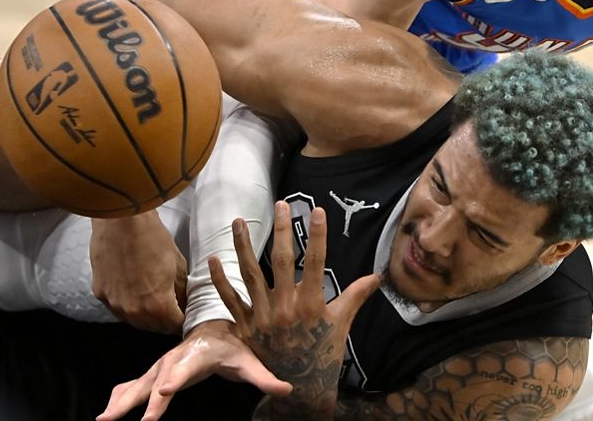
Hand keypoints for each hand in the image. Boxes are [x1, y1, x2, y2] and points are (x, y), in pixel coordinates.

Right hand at [90, 211, 187, 333]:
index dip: (182, 320)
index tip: (185, 314)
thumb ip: (181, 291)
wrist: (121, 220)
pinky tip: (134, 290)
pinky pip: (117, 308)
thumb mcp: (177, 265)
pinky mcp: (100, 293)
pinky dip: (128, 304)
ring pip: (134, 321)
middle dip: (165, 320)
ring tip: (153, 299)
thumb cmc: (152, 238)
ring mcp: (114, 304)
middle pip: (153, 327)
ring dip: (145, 315)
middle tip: (171, 307)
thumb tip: (183, 302)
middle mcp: (134, 311)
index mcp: (157, 305)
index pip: (174, 326)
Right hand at [96, 319, 290, 420]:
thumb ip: (265, 377)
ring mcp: (162, 366)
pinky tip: (106, 411)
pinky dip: (120, 396)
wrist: (215, 327)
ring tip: (104, 418)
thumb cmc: (232, 346)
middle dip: (142, 399)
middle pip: (156, 380)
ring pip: (139, 383)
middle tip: (127, 417)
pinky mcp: (155, 372)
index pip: (185, 368)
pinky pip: (134, 385)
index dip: (175, 378)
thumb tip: (287, 390)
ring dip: (122, 400)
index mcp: (197, 356)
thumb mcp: (249, 361)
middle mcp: (176, 359)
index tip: (165, 389)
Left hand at [210, 201, 380, 415]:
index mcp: (312, 303)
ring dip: (243, 246)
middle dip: (283, 230)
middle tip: (281, 205)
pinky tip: (213, 259)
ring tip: (238, 221)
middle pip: (283, 260)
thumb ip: (356, 295)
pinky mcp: (247, 326)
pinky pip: (230, 300)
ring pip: (251, 274)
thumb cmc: (323, 353)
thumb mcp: (342, 324)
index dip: (318, 234)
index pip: (317, 261)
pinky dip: (220, 280)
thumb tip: (379, 275)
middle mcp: (286, 306)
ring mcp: (264, 315)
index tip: (317, 210)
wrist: (301, 388)